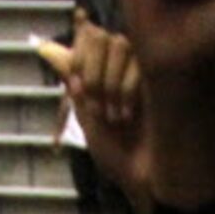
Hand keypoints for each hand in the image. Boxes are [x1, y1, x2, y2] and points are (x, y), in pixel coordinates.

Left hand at [64, 17, 153, 206]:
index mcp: (103, 72)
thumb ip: (74, 83)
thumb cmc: (116, 154)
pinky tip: (129, 115)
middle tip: (97, 110)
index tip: (78, 84)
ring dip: (110, 82)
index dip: (79, 54)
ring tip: (114, 117)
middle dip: (92, 73)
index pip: (87, 35)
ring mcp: (146, 67)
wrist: (144, 177)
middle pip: (101, 36)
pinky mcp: (165, 73)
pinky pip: (141, 59)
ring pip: (120, 43)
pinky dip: (127, 87)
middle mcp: (124, 65)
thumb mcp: (85, 118)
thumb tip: (49, 48)